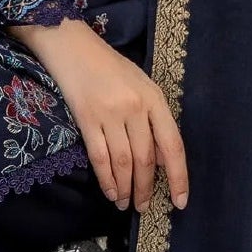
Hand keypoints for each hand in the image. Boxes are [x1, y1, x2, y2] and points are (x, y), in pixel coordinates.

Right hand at [10, 16, 188, 214]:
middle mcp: (135, 108)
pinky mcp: (86, 119)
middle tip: (144, 207)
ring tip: (126, 204)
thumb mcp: (141, 86)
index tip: (180, 201)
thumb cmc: (109, 66)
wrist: (71, 45)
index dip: (178, 177)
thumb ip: (154, 121)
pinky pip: (100, 157)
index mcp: (154, 99)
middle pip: (146, 159)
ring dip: (127, 188)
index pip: (172, 145)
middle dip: (147, 188)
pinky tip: (110, 192)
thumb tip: (164, 160)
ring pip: (123, 162)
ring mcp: (110, 113)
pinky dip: (106, 179)